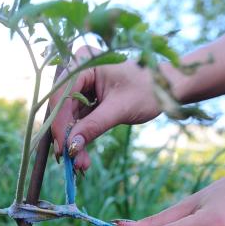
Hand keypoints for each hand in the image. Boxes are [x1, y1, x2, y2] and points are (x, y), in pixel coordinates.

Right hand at [50, 46, 161, 170]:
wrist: (165, 89)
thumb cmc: (147, 91)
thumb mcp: (119, 109)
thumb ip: (94, 126)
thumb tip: (72, 146)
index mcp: (84, 61)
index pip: (62, 95)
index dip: (60, 122)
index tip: (62, 147)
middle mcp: (78, 70)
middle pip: (62, 107)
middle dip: (67, 136)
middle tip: (70, 161)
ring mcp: (81, 85)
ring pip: (68, 117)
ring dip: (73, 141)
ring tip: (81, 164)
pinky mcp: (86, 99)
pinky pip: (77, 120)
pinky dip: (80, 137)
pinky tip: (82, 156)